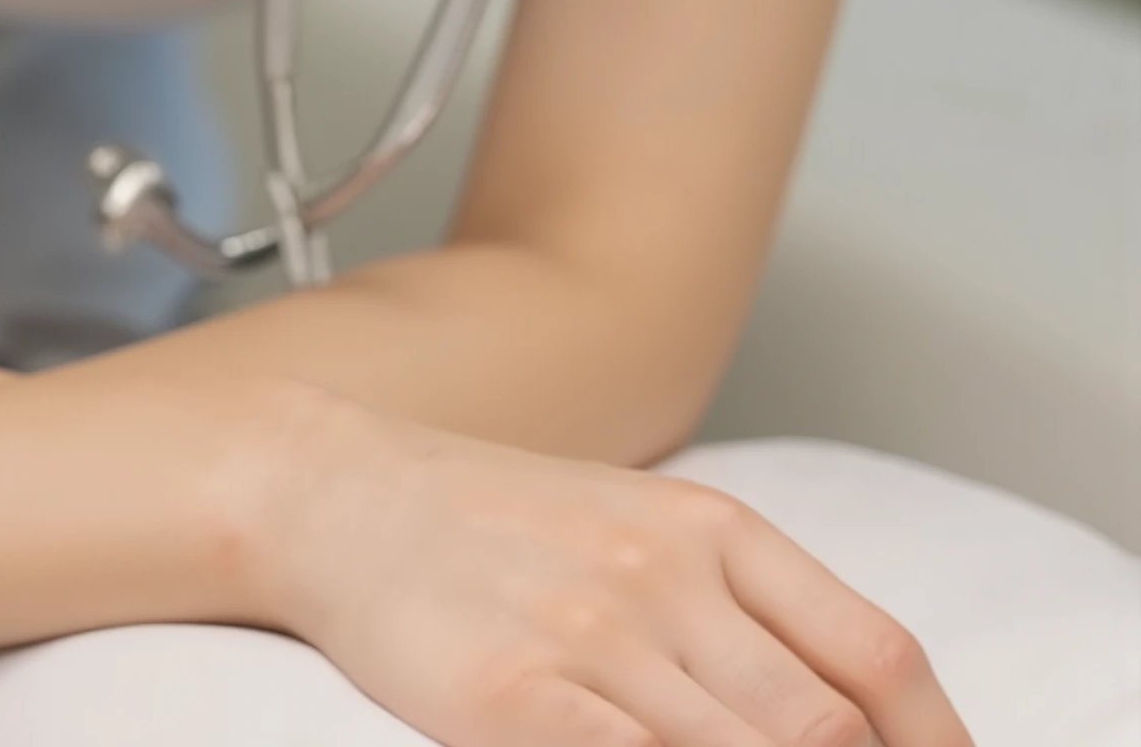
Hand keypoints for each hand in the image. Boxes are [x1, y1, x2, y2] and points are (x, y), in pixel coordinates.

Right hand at [261, 393, 972, 746]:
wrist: (339, 493)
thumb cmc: (499, 529)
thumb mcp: (640, 533)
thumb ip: (745, 615)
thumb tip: (852, 717)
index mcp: (713, 532)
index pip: (877, 656)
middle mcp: (665, 579)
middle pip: (824, 729)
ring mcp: (589, 640)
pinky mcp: (510, 702)